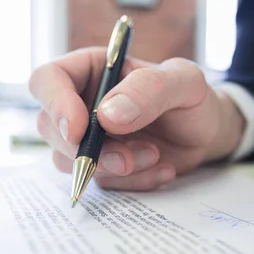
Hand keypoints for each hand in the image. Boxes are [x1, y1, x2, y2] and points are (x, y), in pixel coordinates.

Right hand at [28, 47, 245, 190]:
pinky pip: (100, 183)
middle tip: (127, 159)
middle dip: (86, 149)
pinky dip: (132, 182)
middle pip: (50, 127)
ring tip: (155, 156)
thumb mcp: (184, 81)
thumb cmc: (191, 97)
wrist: (206, 133)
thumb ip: (149, 89)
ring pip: (70, 161)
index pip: (47, 80)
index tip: (76, 130)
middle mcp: (80, 104)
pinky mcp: (100, 167)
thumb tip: (106, 115)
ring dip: (112, 167)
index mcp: (90, 70)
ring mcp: (87, 139)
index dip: (54, 104)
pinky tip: (162, 169)